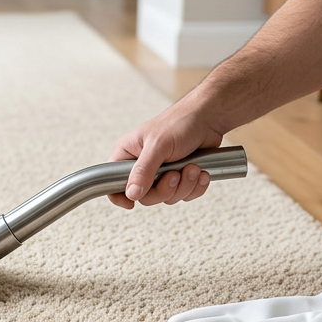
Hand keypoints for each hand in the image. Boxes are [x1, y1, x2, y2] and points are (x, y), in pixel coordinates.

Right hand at [107, 98, 226, 208]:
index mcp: (128, 155)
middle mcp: (143, 166)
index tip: (131, 204)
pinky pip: (185, 195)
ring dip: (184, 186)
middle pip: (145, 196)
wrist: (208, 118)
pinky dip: (195, 187)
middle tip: (175, 174)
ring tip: (193, 167)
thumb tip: (131, 194)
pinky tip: (201, 172)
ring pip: (167, 197)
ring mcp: (162, 173)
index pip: (113, 182)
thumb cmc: (179, 123)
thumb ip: (143, 170)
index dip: (119, 196)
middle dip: (165, 189)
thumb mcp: (158, 146)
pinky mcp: (180, 177)